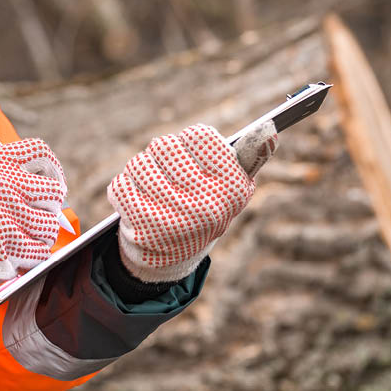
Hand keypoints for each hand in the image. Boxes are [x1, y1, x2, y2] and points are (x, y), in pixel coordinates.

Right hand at [0, 138, 66, 316]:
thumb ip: (2, 173)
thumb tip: (35, 178)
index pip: (40, 153)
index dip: (51, 167)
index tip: (50, 179)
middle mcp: (7, 189)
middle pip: (54, 191)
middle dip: (50, 204)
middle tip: (39, 213)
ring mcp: (12, 221)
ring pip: (49, 226)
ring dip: (40, 232)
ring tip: (20, 235)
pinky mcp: (13, 252)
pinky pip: (40, 252)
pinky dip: (32, 255)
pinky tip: (14, 253)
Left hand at [107, 121, 277, 282]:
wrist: (171, 259)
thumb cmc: (203, 210)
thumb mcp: (230, 189)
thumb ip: (247, 158)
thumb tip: (270, 131)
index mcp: (230, 189)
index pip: (200, 135)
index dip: (190, 142)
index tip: (191, 154)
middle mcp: (203, 203)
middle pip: (164, 146)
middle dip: (162, 156)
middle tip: (168, 175)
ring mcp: (170, 215)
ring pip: (140, 163)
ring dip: (141, 172)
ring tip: (153, 190)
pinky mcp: (140, 224)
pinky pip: (120, 184)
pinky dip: (125, 189)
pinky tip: (137, 202)